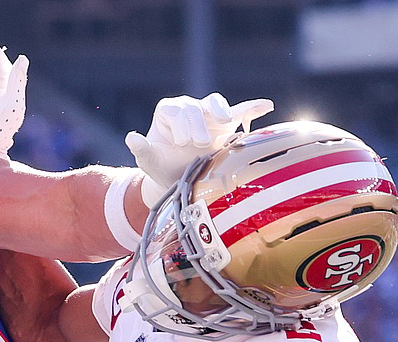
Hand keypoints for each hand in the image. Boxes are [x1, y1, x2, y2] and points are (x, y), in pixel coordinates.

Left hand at [126, 94, 273, 205]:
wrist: (180, 181)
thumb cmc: (162, 168)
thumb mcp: (150, 162)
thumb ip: (142, 150)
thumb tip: (130, 137)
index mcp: (168, 112)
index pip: (176, 109)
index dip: (181, 123)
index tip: (183, 143)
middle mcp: (189, 109)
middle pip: (196, 106)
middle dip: (199, 124)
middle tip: (200, 145)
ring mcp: (208, 115)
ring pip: (216, 104)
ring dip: (220, 112)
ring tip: (225, 123)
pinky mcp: (226, 125)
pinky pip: (240, 112)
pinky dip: (253, 108)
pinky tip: (267, 105)